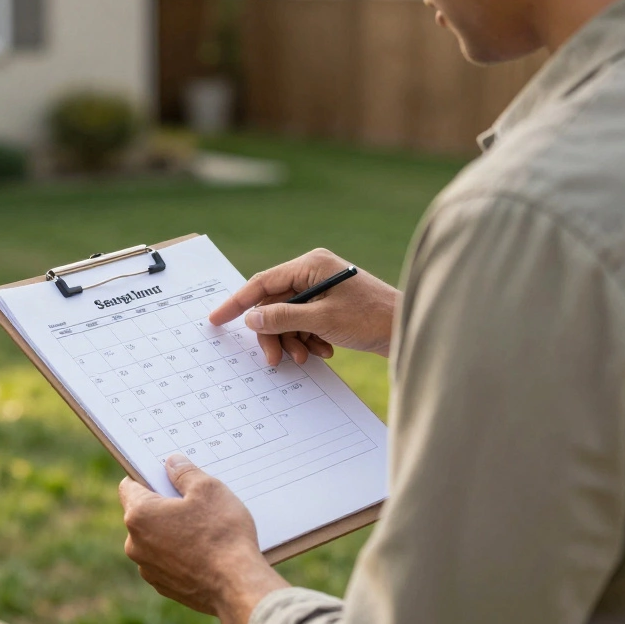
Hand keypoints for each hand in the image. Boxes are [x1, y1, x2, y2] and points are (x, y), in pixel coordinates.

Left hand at [120, 455, 288, 623]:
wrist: (237, 587)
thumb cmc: (222, 535)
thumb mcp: (208, 489)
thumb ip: (185, 472)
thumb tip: (172, 463)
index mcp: (139, 515)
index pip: (129, 486)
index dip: (147, 477)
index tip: (166, 476)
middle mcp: (135, 544)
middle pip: (143, 514)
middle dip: (163, 506)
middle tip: (193, 502)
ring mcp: (148, 569)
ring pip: (155, 540)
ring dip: (172, 532)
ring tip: (204, 529)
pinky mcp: (164, 586)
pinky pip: (167, 562)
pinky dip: (180, 554)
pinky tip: (205, 552)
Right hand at [210, 248, 398, 365]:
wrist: (408, 330)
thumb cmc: (371, 319)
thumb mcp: (322, 320)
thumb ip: (283, 318)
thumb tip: (251, 318)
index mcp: (311, 265)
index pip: (262, 282)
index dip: (237, 302)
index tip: (216, 319)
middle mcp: (314, 273)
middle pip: (274, 304)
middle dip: (274, 333)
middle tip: (275, 358)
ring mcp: (322, 290)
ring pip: (288, 318)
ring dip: (293, 340)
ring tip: (308, 356)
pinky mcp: (330, 306)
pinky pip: (304, 323)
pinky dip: (309, 339)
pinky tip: (325, 350)